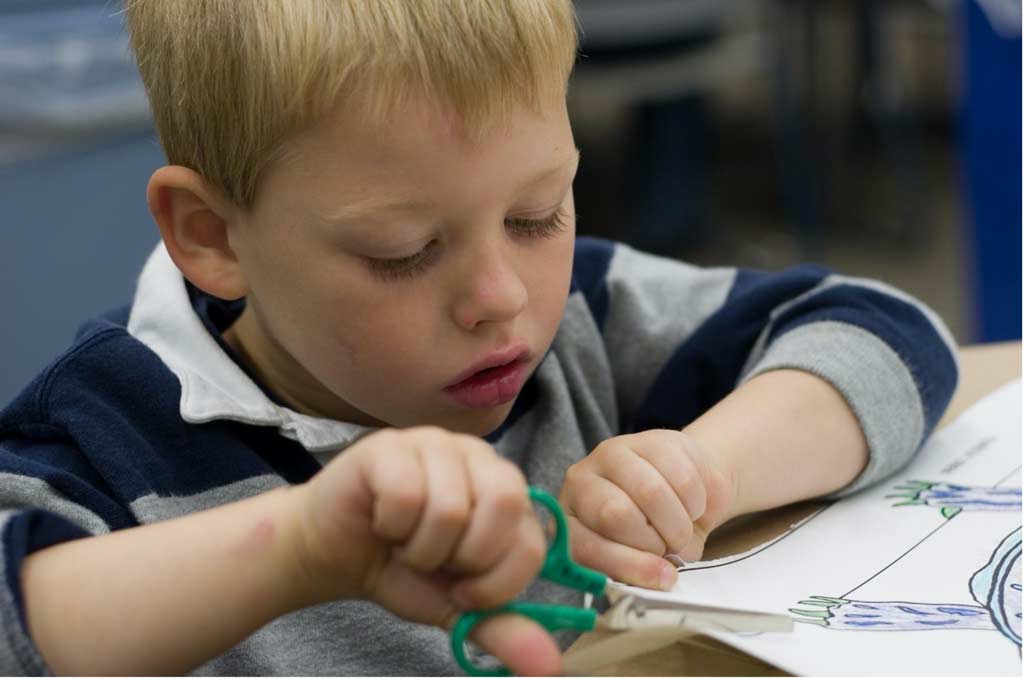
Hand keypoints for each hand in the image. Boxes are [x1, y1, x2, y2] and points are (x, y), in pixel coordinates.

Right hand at [293, 426, 559, 675]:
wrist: (331, 554)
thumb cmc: (400, 570)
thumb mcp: (456, 606)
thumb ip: (501, 627)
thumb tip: (547, 667)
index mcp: (506, 490)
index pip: (531, 540)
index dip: (495, 582)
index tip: (461, 588)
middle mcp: (478, 456)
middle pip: (504, 505)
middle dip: (464, 556)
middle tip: (434, 561)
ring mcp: (434, 443)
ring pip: (451, 507)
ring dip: (420, 547)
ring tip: (404, 541)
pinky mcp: (391, 445)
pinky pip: (406, 495)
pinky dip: (390, 526)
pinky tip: (381, 521)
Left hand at [559, 429, 734, 589]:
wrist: (677, 488)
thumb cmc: (651, 534)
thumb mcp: (640, 561)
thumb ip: (641, 570)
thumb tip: (661, 575)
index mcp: (568, 523)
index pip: (586, 547)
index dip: (628, 566)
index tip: (663, 577)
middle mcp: (579, 483)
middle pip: (617, 515)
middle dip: (656, 541)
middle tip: (672, 547)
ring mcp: (610, 455)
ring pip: (651, 492)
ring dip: (681, 522)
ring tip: (685, 527)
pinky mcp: (647, 438)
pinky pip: (681, 474)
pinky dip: (699, 500)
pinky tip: (694, 505)